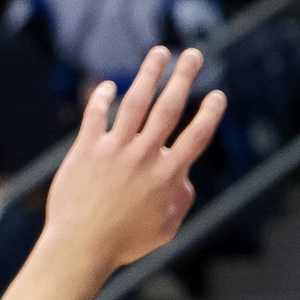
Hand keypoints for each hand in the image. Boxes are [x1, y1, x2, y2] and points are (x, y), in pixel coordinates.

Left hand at [44, 47, 225, 274]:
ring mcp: (114, 149)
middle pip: (169, 108)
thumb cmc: (125, 242)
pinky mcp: (86, 149)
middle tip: (193, 54)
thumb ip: (181, 199)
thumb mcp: (167, 227)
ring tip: (159, 53)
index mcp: (168, 175)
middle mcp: (144, 156)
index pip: (196, 136)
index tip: (218, 94)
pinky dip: (102, 98)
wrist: (81, 246)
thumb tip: (184, 178)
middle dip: (184, 78)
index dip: (210, 113)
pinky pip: (96, 116)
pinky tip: (107, 86)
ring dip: (149, 74)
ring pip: (135, 102)